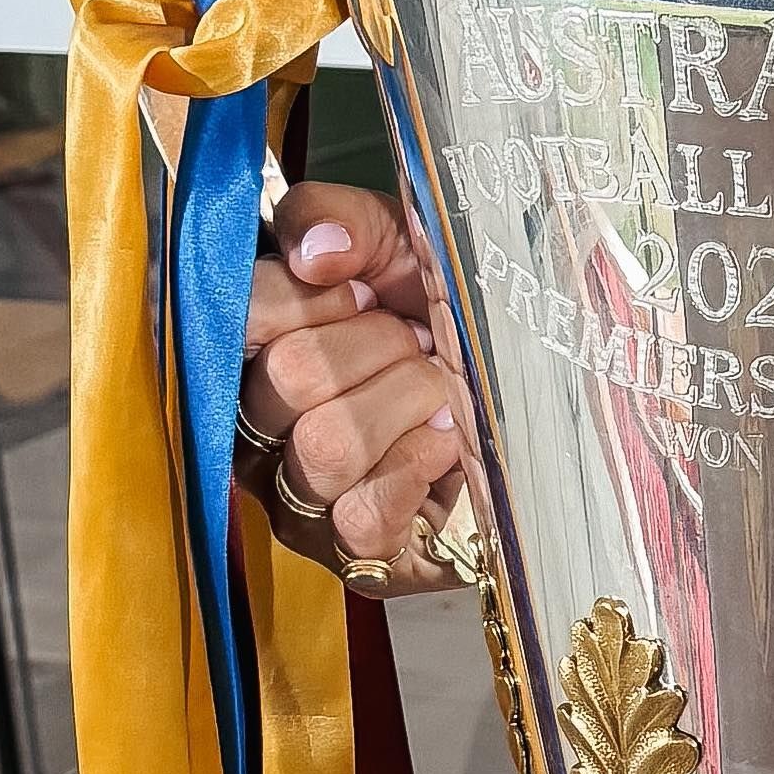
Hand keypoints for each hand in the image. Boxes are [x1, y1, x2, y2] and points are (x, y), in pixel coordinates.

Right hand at [240, 183, 472, 567]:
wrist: (530, 395)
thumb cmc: (446, 316)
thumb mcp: (398, 240)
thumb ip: (338, 218)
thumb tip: (315, 252)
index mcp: (252, 349)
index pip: (243, 314)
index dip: (318, 296)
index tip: (368, 294)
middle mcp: (256, 429)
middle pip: (290, 378)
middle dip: (380, 349)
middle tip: (420, 346)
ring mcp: (297, 498)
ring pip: (325, 447)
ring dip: (407, 405)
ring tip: (442, 395)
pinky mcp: (352, 555)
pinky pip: (359, 516)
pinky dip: (416, 468)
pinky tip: (447, 447)